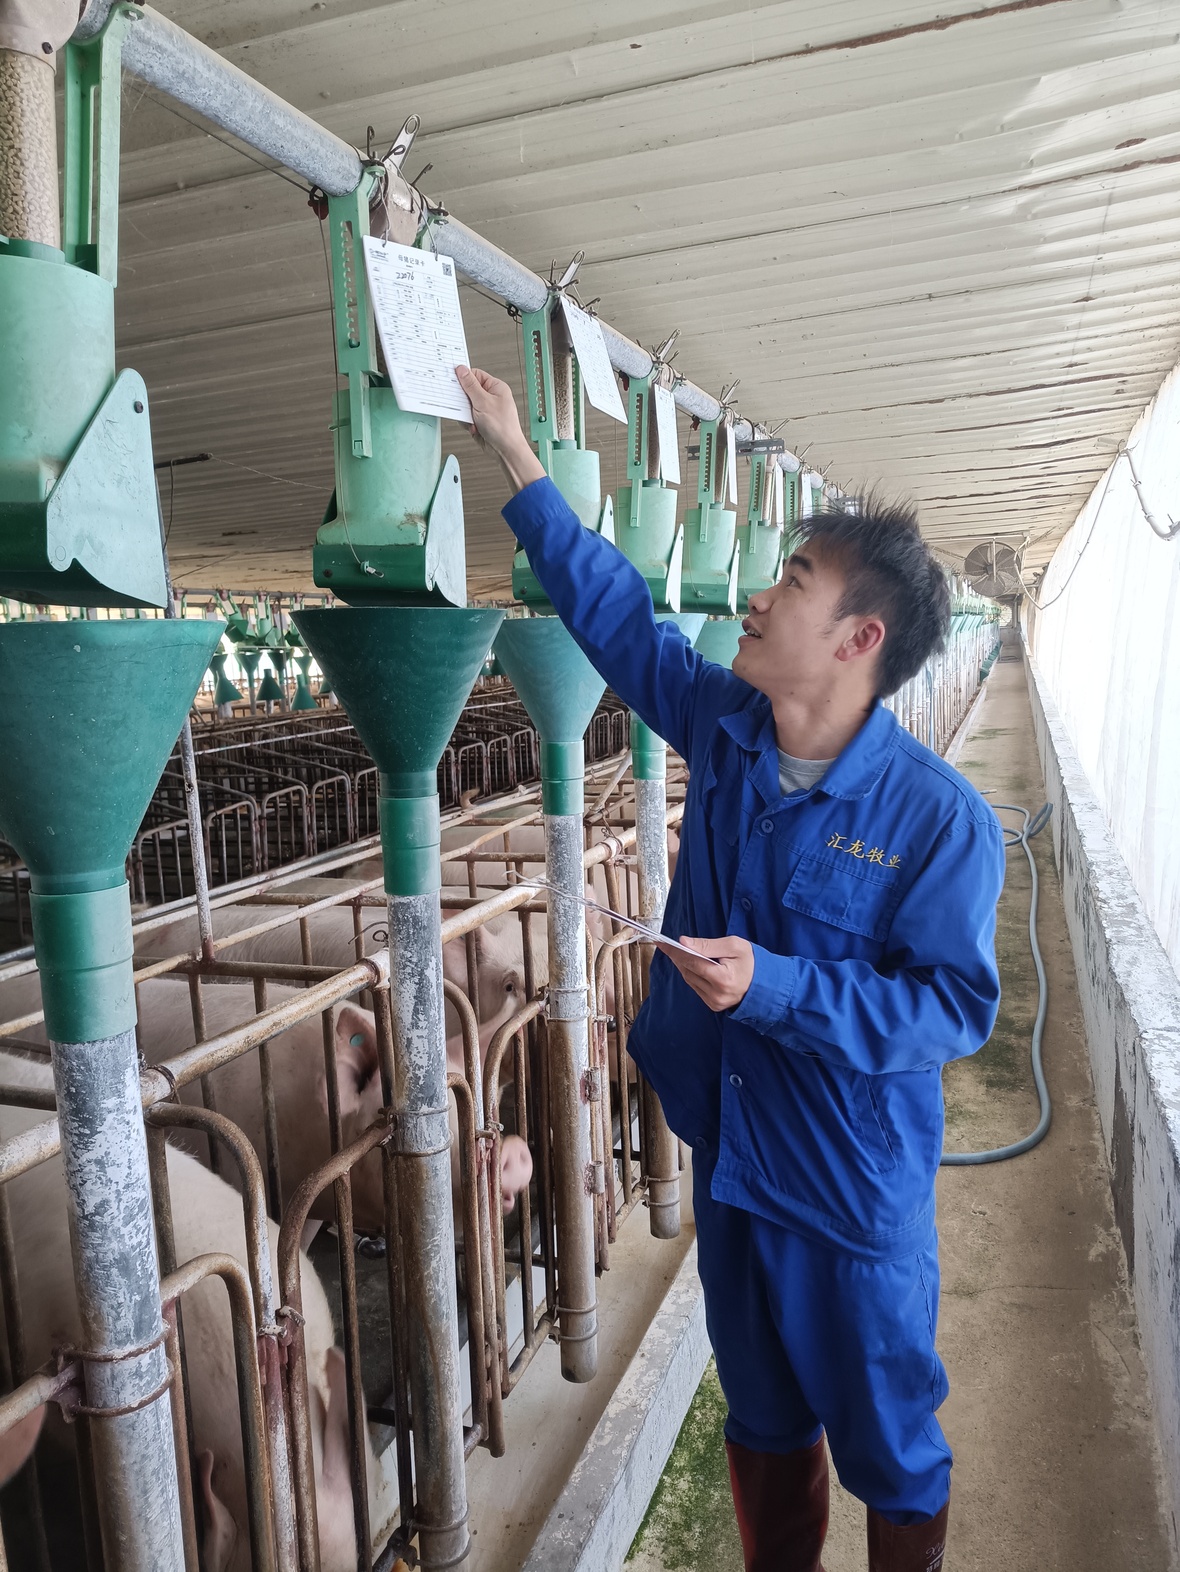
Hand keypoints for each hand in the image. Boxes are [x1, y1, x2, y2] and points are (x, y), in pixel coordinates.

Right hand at [455, 366, 545, 491]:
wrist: (505, 450)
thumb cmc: (502, 427)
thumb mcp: (483, 402)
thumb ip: (470, 385)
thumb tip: (461, 370)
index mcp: (495, 387)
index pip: (475, 375)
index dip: (464, 377)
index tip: (453, 380)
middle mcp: (490, 397)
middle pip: (468, 390)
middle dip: (464, 400)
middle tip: (463, 405)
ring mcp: (485, 409)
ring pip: (465, 405)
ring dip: (466, 414)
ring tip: (474, 420)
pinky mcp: (479, 421)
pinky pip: (466, 417)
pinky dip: (467, 423)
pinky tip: (474, 428)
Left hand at [657, 935, 753, 1011]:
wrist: (766, 983)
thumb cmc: (752, 961)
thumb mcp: (733, 946)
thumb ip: (707, 945)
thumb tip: (684, 942)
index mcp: (723, 978)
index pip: (693, 963)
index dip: (676, 951)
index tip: (663, 943)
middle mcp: (717, 994)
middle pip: (688, 972)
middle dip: (677, 957)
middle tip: (667, 945)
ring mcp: (715, 1002)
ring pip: (690, 980)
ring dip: (683, 966)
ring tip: (677, 952)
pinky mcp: (714, 1005)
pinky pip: (696, 987)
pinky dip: (691, 975)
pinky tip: (690, 964)